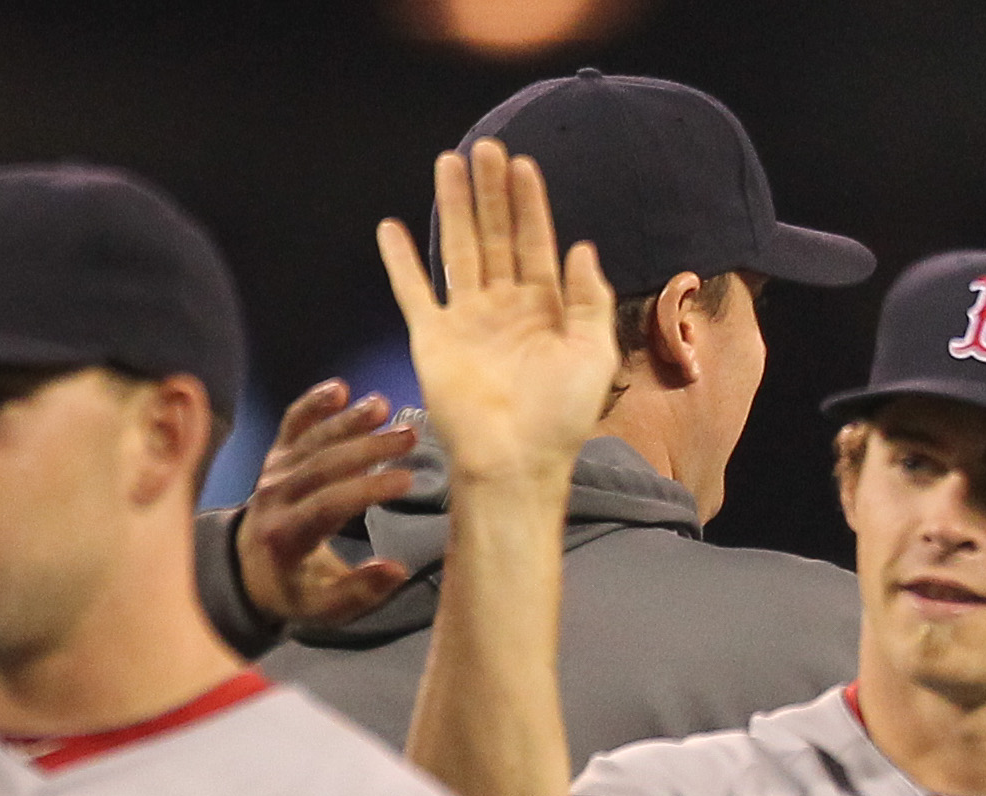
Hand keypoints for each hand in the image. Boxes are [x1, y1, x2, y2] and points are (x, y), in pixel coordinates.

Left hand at [234, 379, 421, 627]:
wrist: (247, 569)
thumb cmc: (296, 590)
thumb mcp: (325, 609)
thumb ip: (359, 592)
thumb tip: (396, 568)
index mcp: (287, 535)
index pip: (329, 504)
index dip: (368, 489)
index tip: (408, 480)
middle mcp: (274, 497)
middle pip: (322, 464)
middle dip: (367, 447)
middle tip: (410, 436)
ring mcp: (272, 472)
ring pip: (311, 440)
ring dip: (349, 421)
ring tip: (385, 406)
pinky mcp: (275, 457)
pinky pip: (291, 425)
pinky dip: (312, 404)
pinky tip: (340, 388)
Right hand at [378, 140, 617, 486]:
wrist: (515, 460)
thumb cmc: (561, 417)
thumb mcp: (594, 355)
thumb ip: (589, 301)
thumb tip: (582, 248)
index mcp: (546, 311)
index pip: (537, 244)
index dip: (531, 204)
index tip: (525, 165)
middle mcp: (505, 309)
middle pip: (496, 235)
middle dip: (491, 192)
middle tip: (487, 146)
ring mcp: (467, 320)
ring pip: (459, 249)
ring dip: (453, 207)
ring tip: (449, 162)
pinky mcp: (433, 338)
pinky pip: (413, 290)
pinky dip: (400, 260)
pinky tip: (391, 227)